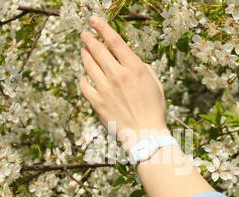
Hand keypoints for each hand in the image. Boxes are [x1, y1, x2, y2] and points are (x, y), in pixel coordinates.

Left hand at [79, 16, 168, 150]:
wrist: (145, 134)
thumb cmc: (154, 109)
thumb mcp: (154, 83)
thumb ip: (142, 67)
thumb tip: (130, 59)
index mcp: (134, 68)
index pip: (114, 41)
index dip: (102, 27)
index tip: (94, 20)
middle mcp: (117, 75)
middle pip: (98, 50)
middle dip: (89, 38)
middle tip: (85, 34)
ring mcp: (105, 89)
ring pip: (89, 65)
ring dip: (85, 54)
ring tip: (84, 49)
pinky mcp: (97, 102)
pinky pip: (84, 86)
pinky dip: (83, 79)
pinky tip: (84, 76)